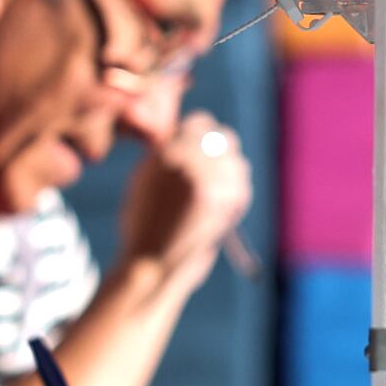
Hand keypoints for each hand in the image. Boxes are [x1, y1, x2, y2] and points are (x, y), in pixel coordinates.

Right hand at [120, 112, 251, 277]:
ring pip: (238, 163)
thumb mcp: (144, 177)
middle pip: (224, 138)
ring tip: (215, 193)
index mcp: (165, 150)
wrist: (150, 263)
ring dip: (231, 175)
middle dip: (221, 151)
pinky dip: (237, 196)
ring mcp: (208, 181)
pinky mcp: (223, 204)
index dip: (203, 135)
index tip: (202, 147)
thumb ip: (167, 151)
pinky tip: (222, 209)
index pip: (201, 122)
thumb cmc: (143, 222)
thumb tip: (191, 132)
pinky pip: (242, 188)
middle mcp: (187, 160)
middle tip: (215, 170)